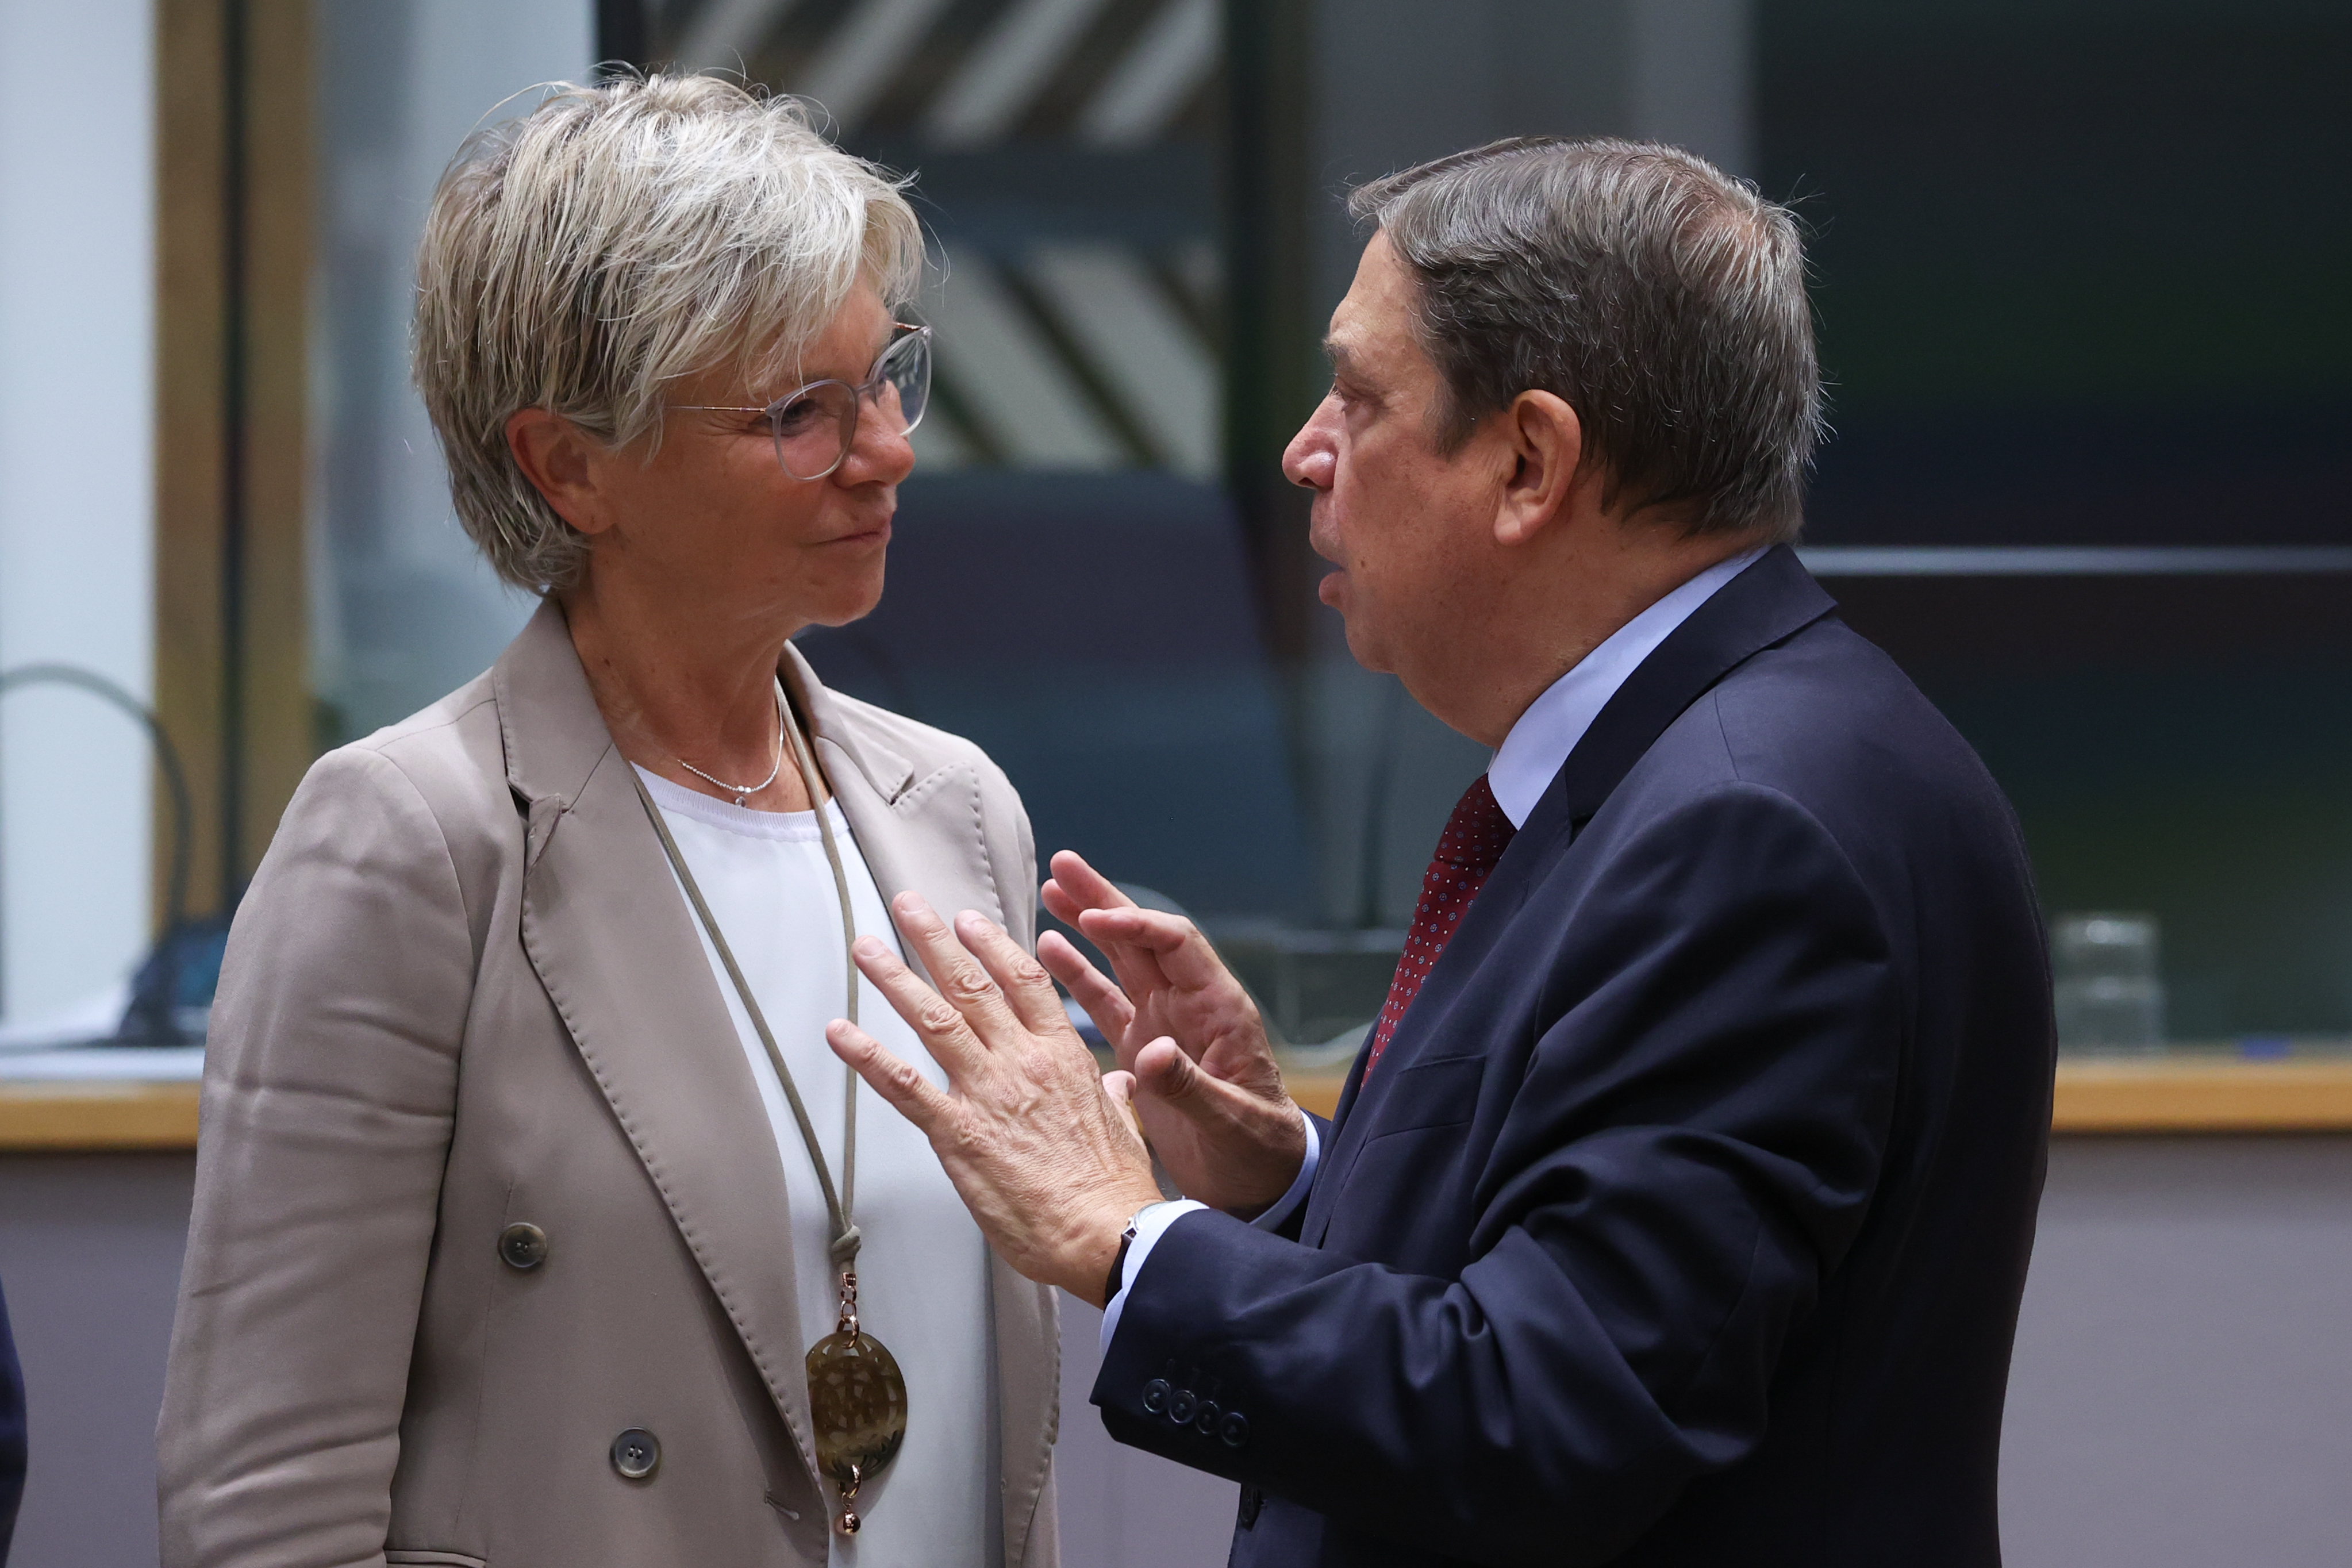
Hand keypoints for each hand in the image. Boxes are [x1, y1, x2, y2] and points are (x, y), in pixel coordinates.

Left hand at [825, 893, 1165, 1305]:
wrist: (1108, 1234)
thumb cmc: (1116, 1190)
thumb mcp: (1126, 1128)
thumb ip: (1114, 1096)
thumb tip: (1120, 1083)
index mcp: (1063, 1057)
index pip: (1024, 982)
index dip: (993, 946)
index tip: (969, 921)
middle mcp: (1022, 1063)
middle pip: (972, 986)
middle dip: (934, 941)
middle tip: (906, 906)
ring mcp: (988, 1094)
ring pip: (935, 1020)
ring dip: (895, 979)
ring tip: (866, 948)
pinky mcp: (958, 1134)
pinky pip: (904, 1087)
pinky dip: (867, 1057)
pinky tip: (839, 1034)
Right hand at [1039, 851, 1307, 1215]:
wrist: (1263, 1182)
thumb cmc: (1259, 1150)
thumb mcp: (1230, 1122)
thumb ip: (1190, 1087)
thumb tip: (1152, 1053)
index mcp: (1219, 1011)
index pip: (1176, 945)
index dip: (1136, 924)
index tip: (1094, 915)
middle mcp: (1190, 1006)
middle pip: (1144, 937)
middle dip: (1105, 900)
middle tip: (1065, 865)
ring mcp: (1164, 1024)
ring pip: (1122, 961)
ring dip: (1088, 926)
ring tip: (1051, 891)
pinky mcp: (1143, 1049)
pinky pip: (1107, 1002)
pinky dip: (1078, 976)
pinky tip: (1049, 950)